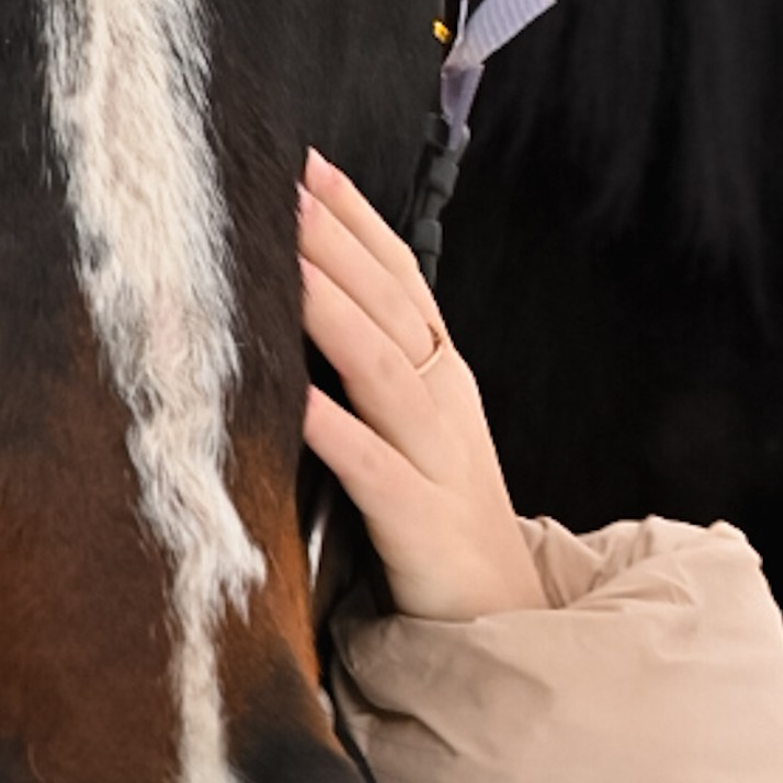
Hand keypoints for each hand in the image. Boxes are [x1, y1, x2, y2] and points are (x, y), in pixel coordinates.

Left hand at [298, 148, 545, 621]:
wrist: (497, 616)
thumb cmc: (436, 509)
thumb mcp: (411, 423)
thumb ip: (368, 361)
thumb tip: (301, 292)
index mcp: (440, 371)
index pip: (400, 276)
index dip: (357, 219)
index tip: (307, 166)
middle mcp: (443, 401)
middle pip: (389, 307)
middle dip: (337, 245)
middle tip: (284, 190)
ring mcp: (436, 458)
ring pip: (382, 369)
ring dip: (334, 313)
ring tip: (287, 266)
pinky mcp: (418, 521)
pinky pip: (370, 466)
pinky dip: (334, 428)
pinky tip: (295, 399)